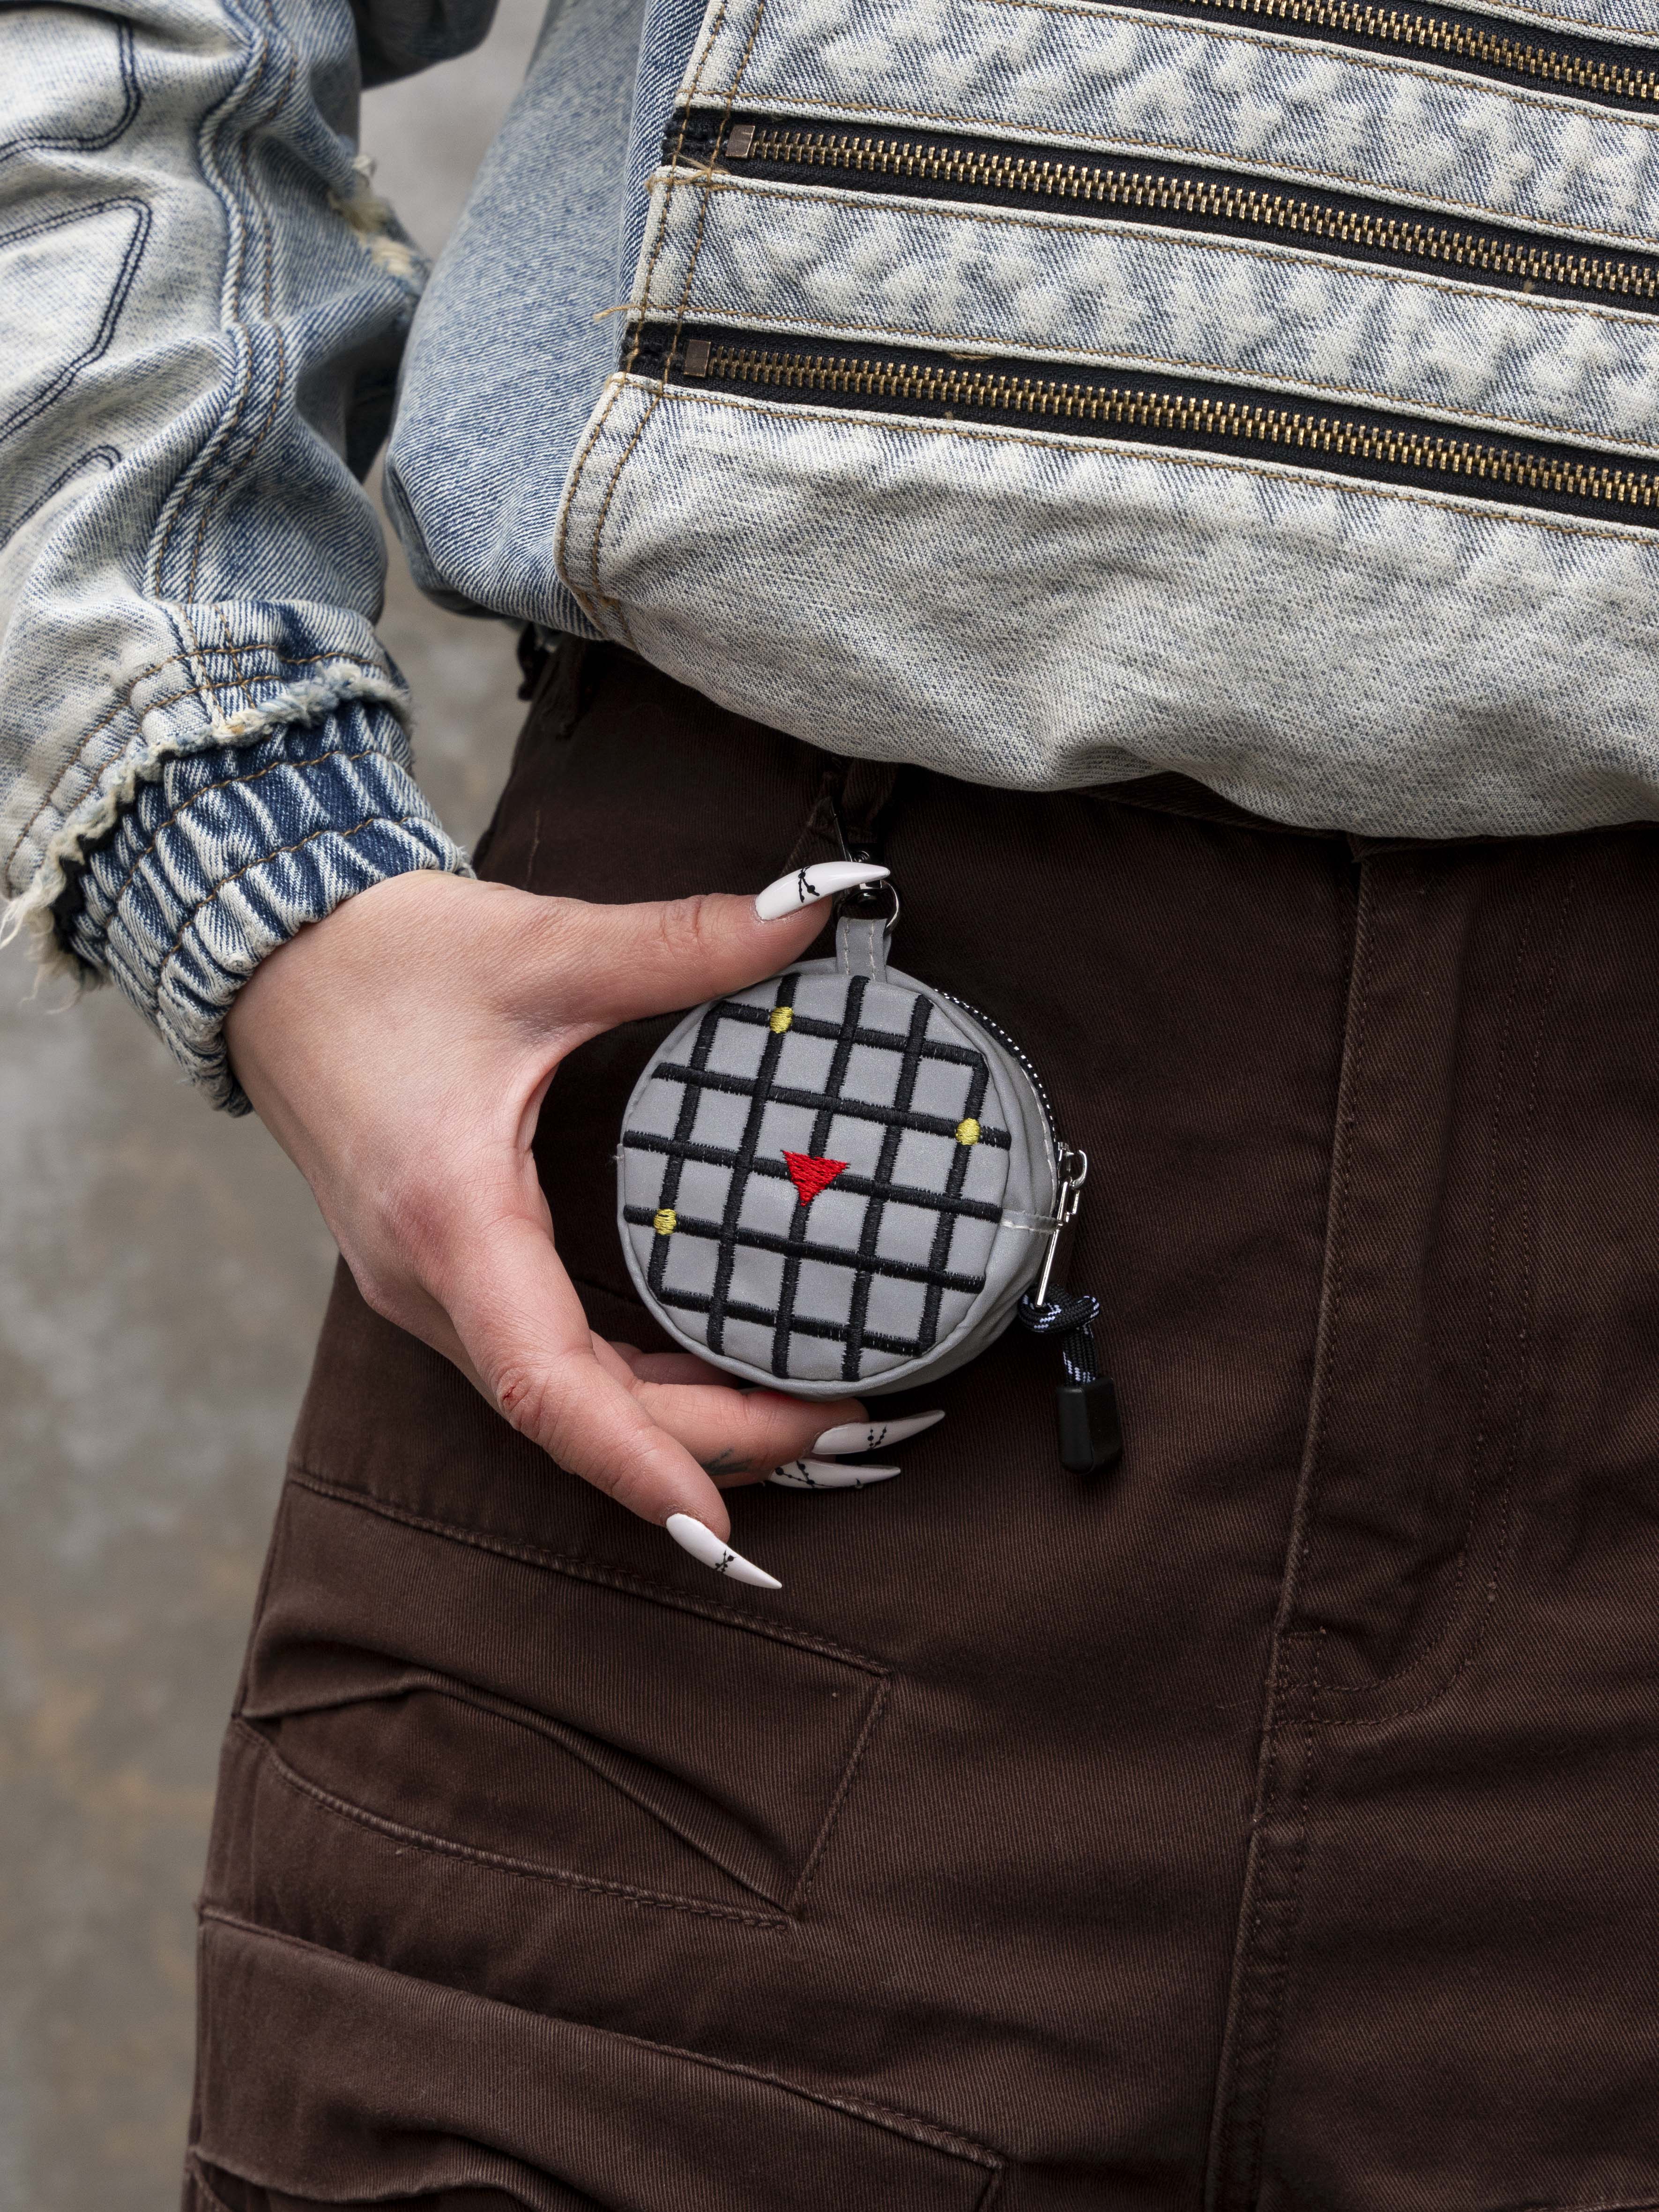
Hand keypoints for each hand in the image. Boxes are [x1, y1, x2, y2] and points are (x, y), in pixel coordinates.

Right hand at [224, 860, 896, 1586]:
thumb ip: (682, 941)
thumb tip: (808, 911)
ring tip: (802, 1413)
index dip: (642, 1462)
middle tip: (846, 1422)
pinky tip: (704, 1375)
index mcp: (451, 1218)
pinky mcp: (437, 1274)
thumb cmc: (383, 960)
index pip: (548, 1386)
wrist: (272, 960)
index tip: (727, 1524)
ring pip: (556, 1403)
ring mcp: (425, 1288)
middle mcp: (429, 1281)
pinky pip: (538, 1365)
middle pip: (572, 1415)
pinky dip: (624, 1391)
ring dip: (669, 1427)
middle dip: (707, 1445)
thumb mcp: (540, 945)